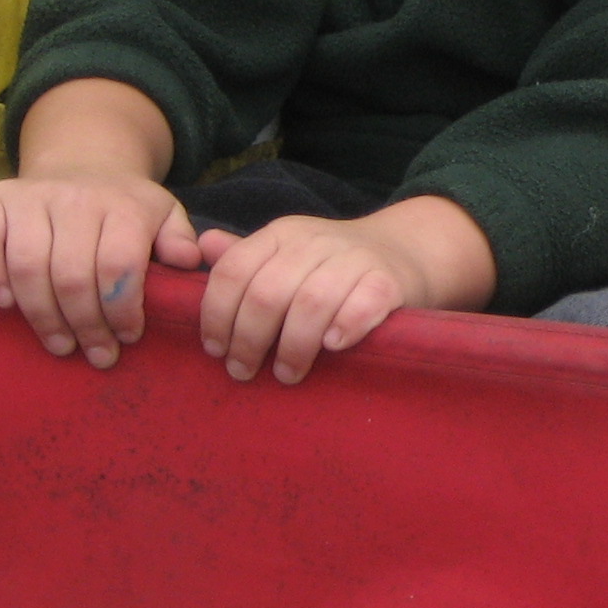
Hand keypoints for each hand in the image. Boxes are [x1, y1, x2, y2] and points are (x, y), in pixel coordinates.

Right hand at [0, 169, 199, 366]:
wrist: (84, 164)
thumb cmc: (125, 205)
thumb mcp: (164, 214)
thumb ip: (178, 238)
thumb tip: (189, 261)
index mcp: (123, 205)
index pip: (119, 265)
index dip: (122, 309)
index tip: (128, 337)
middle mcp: (76, 199)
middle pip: (73, 275)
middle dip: (85, 324)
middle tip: (96, 354)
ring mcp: (31, 199)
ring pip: (29, 267)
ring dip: (43, 315)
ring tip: (61, 344)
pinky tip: (8, 306)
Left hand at [196, 195, 494, 384]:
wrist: (406, 252)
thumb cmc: (331, 266)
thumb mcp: (285, 255)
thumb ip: (243, 258)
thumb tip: (201, 247)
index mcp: (281, 234)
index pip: (233, 270)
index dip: (216, 315)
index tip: (215, 350)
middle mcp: (315, 240)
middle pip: (267, 292)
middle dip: (249, 340)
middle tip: (244, 371)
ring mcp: (355, 258)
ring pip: (311, 302)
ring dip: (293, 346)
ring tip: (287, 373)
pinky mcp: (389, 280)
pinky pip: (363, 303)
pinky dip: (344, 328)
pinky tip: (332, 347)